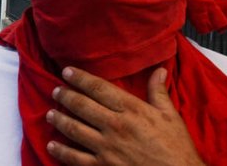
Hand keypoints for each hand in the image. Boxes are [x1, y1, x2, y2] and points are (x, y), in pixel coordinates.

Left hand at [46, 67, 203, 165]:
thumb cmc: (176, 148)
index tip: (67, 72)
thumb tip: (158, 70)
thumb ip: (159, 92)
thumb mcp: (171, 116)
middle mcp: (115, 125)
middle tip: (56, 91)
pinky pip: (76, 158)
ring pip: (74, 129)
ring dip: (58, 120)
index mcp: (132, 110)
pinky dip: (61, 150)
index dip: (80, 78)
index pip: (98, 88)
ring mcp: (107, 147)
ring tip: (49, 114)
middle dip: (65, 96)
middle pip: (81, 105)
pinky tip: (52, 145)